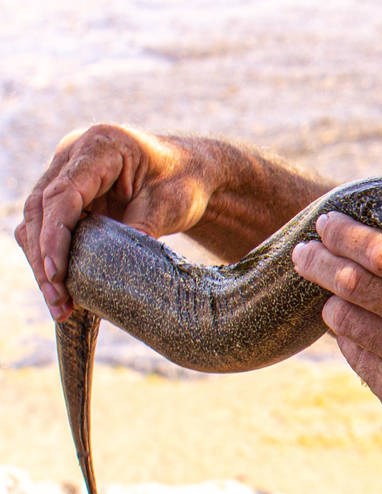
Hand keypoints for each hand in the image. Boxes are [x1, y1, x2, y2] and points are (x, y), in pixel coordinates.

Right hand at [15, 124, 212, 319]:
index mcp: (101, 145)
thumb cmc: (184, 181)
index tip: (57, 274)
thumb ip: (141, 229)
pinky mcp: (69, 195)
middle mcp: (74, 154)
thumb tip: (114, 272)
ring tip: (61, 306)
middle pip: (41, 209)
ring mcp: (67, 173)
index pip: (63, 194)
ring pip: (38, 221)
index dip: (55, 236)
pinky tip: (65, 291)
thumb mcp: (170, 205)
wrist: (191, 173)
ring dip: (44, 264)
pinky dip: (54, 258)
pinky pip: (50, 228)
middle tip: (59, 301)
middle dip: (45, 259)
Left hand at [292, 212, 381, 481]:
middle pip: (357, 284)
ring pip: (348, 322)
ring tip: (328, 292)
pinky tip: (352, 330)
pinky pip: (359, 359)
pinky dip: (350, 339)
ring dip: (331, 302)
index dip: (349, 235)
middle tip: (303, 252)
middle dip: (320, 262)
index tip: (328, 222)